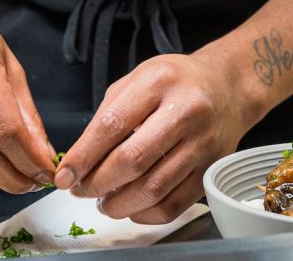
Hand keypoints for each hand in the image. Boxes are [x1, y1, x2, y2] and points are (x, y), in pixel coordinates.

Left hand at [56, 51, 253, 223]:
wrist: (227, 88)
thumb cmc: (177, 83)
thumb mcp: (138, 79)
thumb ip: (108, 115)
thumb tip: (80, 162)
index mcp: (160, 81)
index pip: (112, 125)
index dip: (82, 157)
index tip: (65, 176)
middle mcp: (187, 110)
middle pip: (132, 160)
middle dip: (97, 183)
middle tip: (82, 190)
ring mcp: (204, 142)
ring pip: (153, 189)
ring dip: (119, 204)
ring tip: (105, 201)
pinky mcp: (212, 169)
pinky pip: (174, 205)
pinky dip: (145, 213)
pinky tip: (133, 205)